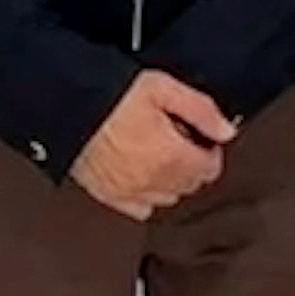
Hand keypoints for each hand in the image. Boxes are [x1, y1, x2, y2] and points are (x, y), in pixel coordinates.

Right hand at [69, 68, 235, 219]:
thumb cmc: (112, 94)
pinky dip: (147, 196)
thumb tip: (227, 130)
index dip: (209, 150)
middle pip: (190, 185)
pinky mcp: (108, 195)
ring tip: (160, 155)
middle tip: (180, 140)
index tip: (200, 137)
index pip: (209, 168)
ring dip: (172, 181)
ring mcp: (129, 192)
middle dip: (192, 164)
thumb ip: (201, 110)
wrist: (67, 105)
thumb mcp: (162, 87)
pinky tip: (142, 176)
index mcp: (171, 156)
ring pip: (167, 198)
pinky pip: (140, 208)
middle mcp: (153, 181)